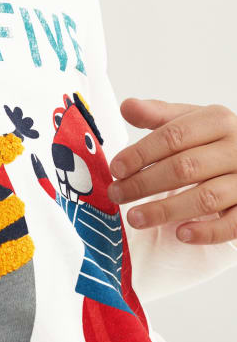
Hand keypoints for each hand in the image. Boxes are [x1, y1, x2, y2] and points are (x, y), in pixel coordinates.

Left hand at [106, 99, 236, 244]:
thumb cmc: (215, 139)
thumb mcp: (191, 120)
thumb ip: (158, 115)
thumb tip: (126, 107)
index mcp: (218, 120)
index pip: (173, 136)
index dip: (141, 153)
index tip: (116, 169)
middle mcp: (236, 148)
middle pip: (184, 167)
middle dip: (144, 183)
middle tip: (116, 194)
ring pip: (205, 198)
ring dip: (165, 210)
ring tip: (134, 217)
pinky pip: (232, 224)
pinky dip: (206, 232)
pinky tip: (180, 234)